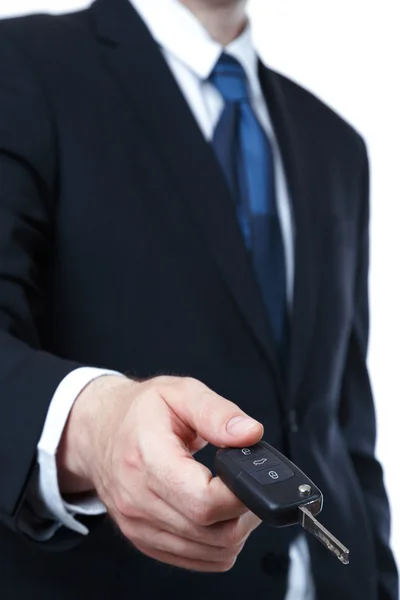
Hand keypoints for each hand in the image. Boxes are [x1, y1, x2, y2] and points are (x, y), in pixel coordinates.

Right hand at [58, 375, 262, 571]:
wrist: (99, 431)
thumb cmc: (140, 412)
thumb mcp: (181, 392)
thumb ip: (217, 412)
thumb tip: (250, 434)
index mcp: (147, 457)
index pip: (204, 501)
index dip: (240, 493)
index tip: (248, 474)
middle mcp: (138, 499)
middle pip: (212, 531)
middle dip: (245, 512)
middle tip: (248, 484)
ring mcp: (138, 525)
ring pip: (209, 551)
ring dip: (235, 530)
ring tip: (233, 497)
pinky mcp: (144, 540)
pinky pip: (197, 560)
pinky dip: (218, 544)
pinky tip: (217, 515)